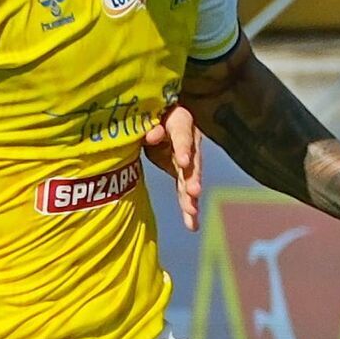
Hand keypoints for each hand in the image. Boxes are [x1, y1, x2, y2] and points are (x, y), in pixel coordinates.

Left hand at [144, 104, 202, 231]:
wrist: (153, 119)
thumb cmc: (147, 114)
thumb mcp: (146, 116)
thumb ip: (149, 124)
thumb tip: (153, 136)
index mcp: (180, 122)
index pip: (182, 134)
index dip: (184, 147)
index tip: (184, 162)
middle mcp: (190, 142)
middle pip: (192, 161)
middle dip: (192, 178)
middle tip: (193, 193)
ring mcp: (188, 160)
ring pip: (190, 180)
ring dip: (191, 198)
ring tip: (191, 213)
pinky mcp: (183, 175)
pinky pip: (185, 192)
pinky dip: (188, 208)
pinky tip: (192, 225)